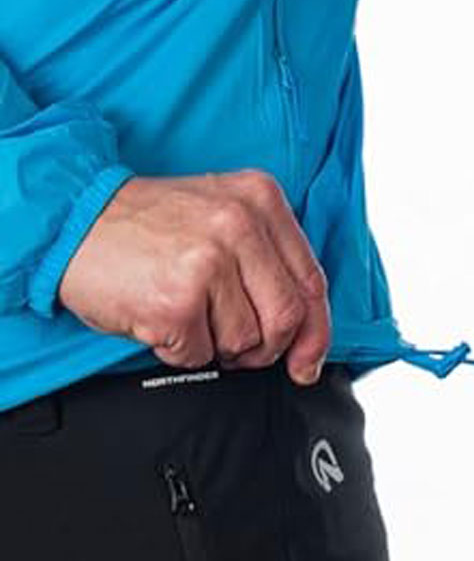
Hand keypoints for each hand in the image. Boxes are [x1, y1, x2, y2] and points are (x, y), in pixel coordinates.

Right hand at [59, 169, 330, 384]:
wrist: (70, 220)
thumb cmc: (146, 226)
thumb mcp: (220, 214)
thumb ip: (268, 259)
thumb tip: (306, 332)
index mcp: (262, 199)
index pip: (312, 281)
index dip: (316, 331)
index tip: (308, 360)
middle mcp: (240, 224)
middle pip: (287, 317)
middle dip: (267, 348)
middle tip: (239, 348)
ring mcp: (209, 260)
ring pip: (246, 341)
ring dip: (217, 347)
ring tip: (188, 316)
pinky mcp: (177, 299)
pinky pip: (200, 354)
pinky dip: (180, 349)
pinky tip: (161, 319)